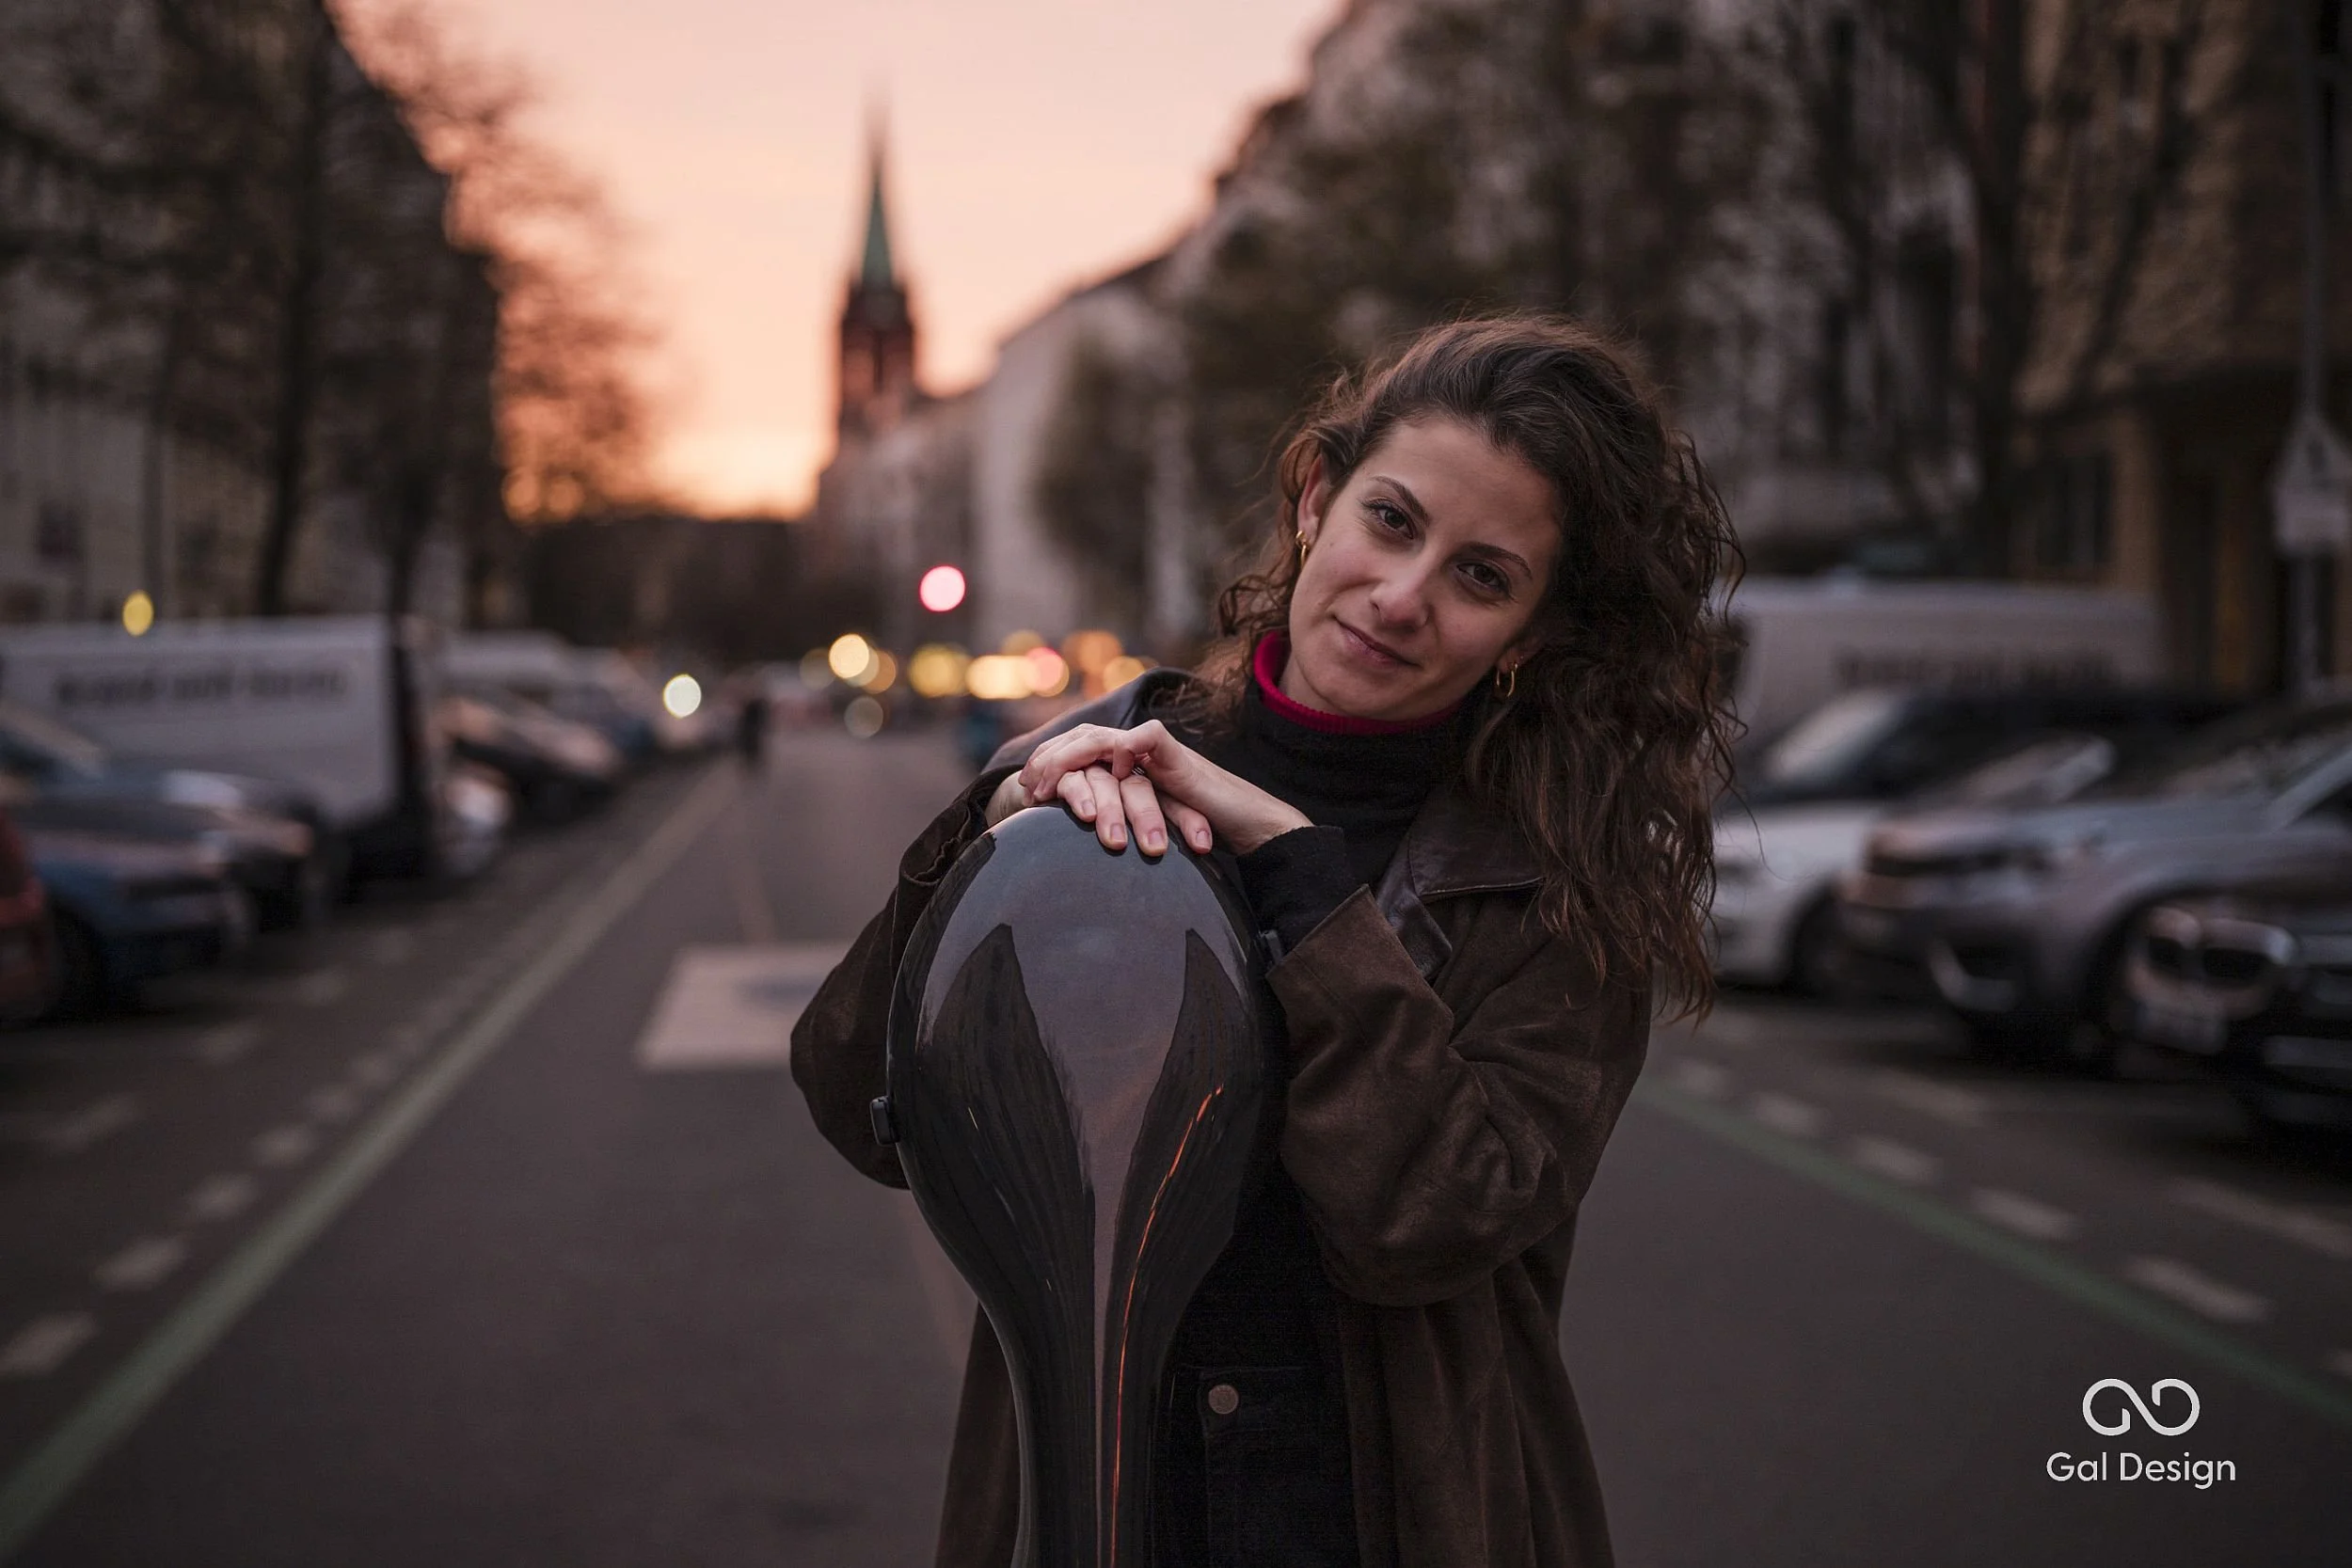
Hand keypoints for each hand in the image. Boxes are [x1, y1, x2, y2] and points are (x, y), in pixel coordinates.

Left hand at [1014, 720, 1311, 857]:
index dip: (1051, 763)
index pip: (1081, 750)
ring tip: (1050, 787)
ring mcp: (1159, 752)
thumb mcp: (1148, 831)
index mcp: (1131, 765)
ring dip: (1070, 759)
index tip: (1026, 789)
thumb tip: (1081, 859)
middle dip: (1049, 759)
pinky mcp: (1180, 758)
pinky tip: (1110, 774)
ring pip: (1103, 736)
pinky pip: (1147, 738)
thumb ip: (1120, 827)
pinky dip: (1125, 752)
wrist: (1251, 826)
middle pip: (1083, 737)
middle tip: (1028, 788)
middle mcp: (1141, 753)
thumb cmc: (1204, 834)